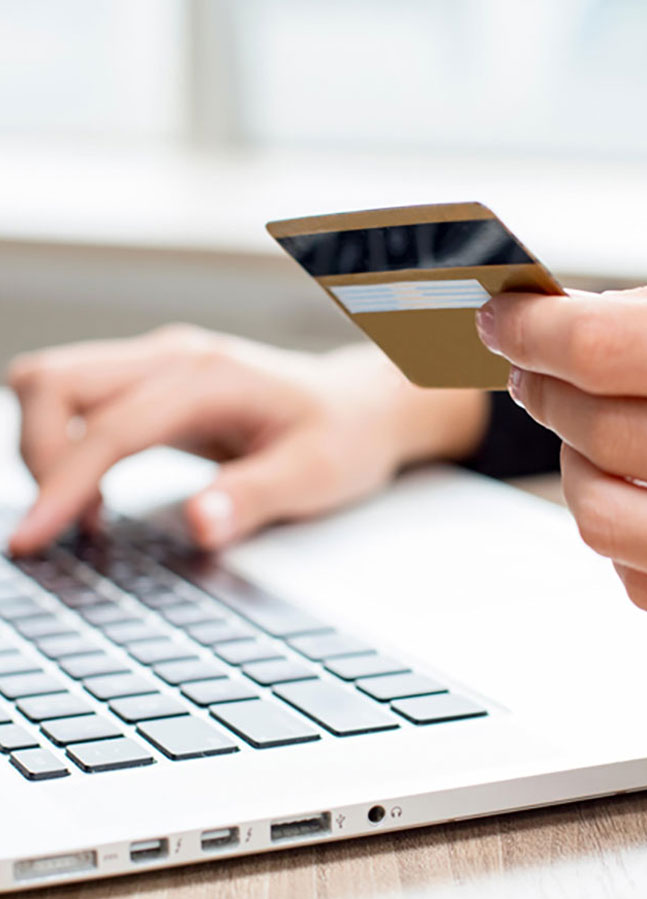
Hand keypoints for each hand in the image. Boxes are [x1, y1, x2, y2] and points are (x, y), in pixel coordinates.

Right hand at [7, 325, 486, 554]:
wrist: (362, 403)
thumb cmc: (344, 435)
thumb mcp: (314, 475)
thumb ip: (252, 497)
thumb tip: (196, 524)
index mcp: (209, 377)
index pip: (109, 428)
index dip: (61, 487)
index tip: (32, 541)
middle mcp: (173, 357)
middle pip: (54, 382)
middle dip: (37, 455)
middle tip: (60, 525)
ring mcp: (158, 363)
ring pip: (55, 383)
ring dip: (46, 448)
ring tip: (81, 515)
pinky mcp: (153, 383)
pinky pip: (78, 401)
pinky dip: (66, 447)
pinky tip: (96, 499)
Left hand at [476, 284, 646, 620]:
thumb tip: (548, 318)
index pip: (602, 348)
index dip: (533, 330)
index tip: (502, 321)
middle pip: (596, 428)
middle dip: (548, 393)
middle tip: (536, 374)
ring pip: (596, 515)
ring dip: (577, 469)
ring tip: (597, 438)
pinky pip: (631, 578)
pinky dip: (616, 532)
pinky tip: (639, 492)